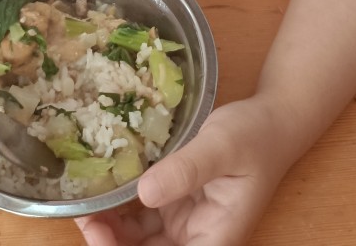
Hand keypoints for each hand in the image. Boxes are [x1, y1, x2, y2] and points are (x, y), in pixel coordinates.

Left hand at [76, 99, 291, 245]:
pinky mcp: (175, 206)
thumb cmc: (254, 136)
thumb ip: (186, 169)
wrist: (270, 122)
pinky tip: (102, 193)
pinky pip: (142, 219)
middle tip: (85, 216)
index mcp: (215, 239)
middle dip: (113, 244)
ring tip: (86, 205)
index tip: (100, 236)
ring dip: (111, 230)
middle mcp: (198, 239)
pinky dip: (120, 210)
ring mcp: (184, 224)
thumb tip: (144, 193)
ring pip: (139, 242)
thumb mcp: (221, 147)